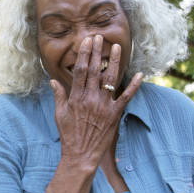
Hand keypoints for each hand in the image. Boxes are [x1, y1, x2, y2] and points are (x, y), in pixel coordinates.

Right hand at [51, 35, 142, 170]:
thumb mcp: (59, 114)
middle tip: (99, 37)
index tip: (87, 42)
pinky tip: (140, 75)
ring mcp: (103, 106)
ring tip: (117, 47)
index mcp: (76, 98)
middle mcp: (90, 99)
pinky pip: (126, 97)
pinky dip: (134, 86)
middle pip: (94, 70)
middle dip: (97, 52)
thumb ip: (59, 96)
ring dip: (114, 62)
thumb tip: (53, 80)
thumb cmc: (69, 135)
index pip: (80, 71)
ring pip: (110, 79)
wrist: (81, 155)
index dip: (84, 54)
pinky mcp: (114, 115)